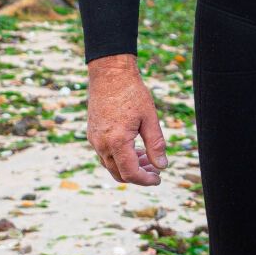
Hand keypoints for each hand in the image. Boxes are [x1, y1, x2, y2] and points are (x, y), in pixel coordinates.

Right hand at [85, 54, 167, 186]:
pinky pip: (105, 155)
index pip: (130, 173)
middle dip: (138, 176)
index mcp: (116, 141)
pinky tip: (135, 150)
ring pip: (111, 165)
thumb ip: (156, 145)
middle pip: (118, 173)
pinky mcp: (92, 134)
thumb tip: (162, 166)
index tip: (158, 178)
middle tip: (156, 170)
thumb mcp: (150, 118)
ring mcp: (94, 140)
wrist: (109, 74)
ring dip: (129, 167)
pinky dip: (120, 158)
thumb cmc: (132, 93)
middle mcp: (101, 144)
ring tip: (149, 160)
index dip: (145, 180)